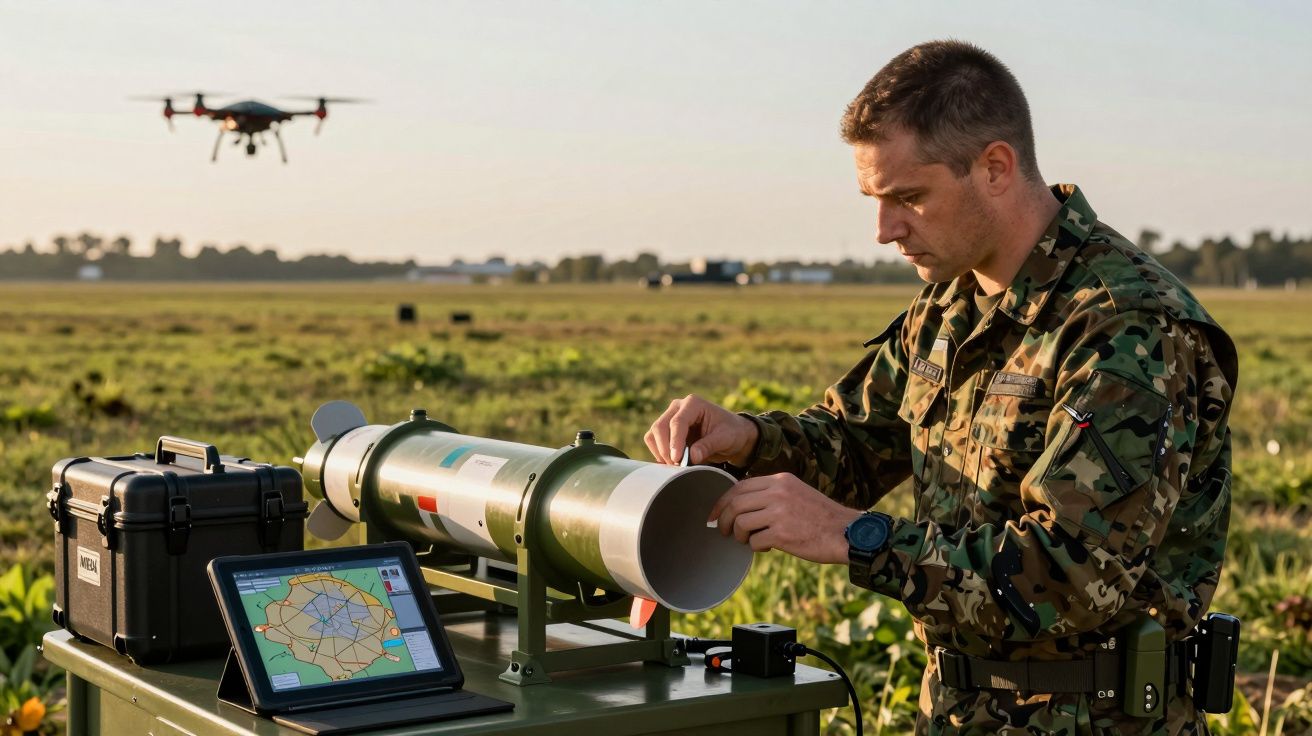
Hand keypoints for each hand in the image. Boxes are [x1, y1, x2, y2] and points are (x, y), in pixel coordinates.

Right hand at [644, 394, 758, 465]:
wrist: (732, 435)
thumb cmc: (731, 433)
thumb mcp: (725, 439)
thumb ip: (709, 446)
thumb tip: (692, 457)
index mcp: (693, 403)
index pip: (678, 422)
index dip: (675, 441)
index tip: (677, 459)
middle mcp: (678, 407)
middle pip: (660, 427)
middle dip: (665, 448)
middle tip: (676, 465)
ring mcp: (670, 418)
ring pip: (653, 435)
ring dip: (660, 452)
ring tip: (676, 465)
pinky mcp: (666, 431)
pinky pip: (654, 442)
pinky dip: (659, 454)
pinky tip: (672, 463)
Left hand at [708, 473, 862, 563]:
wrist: (846, 532)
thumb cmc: (821, 516)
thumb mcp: (796, 493)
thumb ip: (772, 494)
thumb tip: (741, 507)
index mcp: (780, 480)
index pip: (740, 486)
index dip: (723, 501)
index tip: (715, 514)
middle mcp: (778, 492)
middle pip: (735, 503)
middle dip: (723, 519)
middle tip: (723, 531)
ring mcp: (779, 512)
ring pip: (740, 522)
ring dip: (739, 535)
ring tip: (747, 540)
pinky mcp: (782, 533)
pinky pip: (754, 541)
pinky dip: (755, 547)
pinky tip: (766, 547)